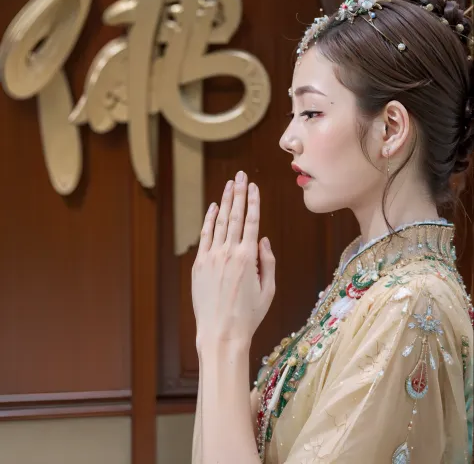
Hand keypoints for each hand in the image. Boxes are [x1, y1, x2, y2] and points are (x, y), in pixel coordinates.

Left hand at [192, 171, 275, 349]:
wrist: (221, 333)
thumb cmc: (248, 315)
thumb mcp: (268, 291)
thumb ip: (268, 262)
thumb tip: (263, 240)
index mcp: (248, 258)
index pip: (252, 222)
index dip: (253, 201)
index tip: (253, 186)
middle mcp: (229, 253)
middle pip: (235, 216)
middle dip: (238, 193)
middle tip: (240, 175)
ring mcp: (211, 257)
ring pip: (219, 222)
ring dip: (225, 201)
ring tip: (229, 185)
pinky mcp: (199, 265)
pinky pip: (205, 236)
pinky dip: (209, 220)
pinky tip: (213, 207)